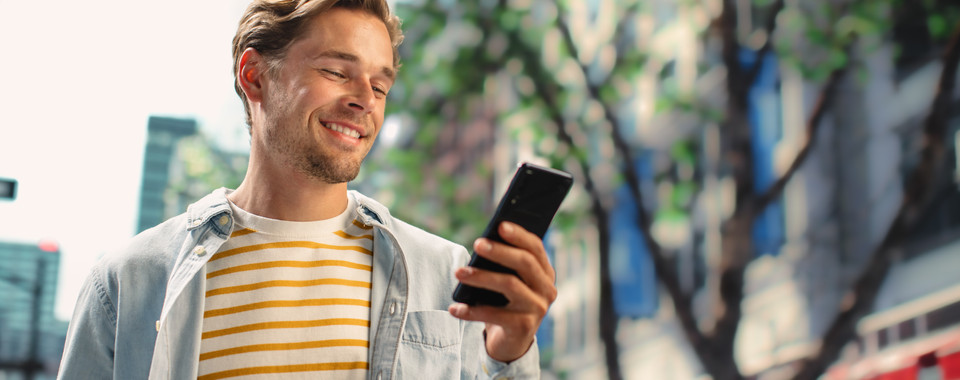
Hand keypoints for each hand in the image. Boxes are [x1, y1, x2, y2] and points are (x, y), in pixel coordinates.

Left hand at [448, 221, 556, 362]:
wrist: (510, 342)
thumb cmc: (505, 303)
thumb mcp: (509, 281)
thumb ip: (503, 265)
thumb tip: (482, 244)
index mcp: (545, 273)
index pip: (535, 248)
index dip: (519, 235)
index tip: (500, 225)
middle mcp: (546, 289)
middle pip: (525, 263)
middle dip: (499, 251)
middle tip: (477, 244)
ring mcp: (537, 309)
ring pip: (510, 285)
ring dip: (482, 277)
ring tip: (459, 272)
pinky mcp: (524, 327)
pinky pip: (494, 315)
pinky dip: (472, 311)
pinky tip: (454, 308)